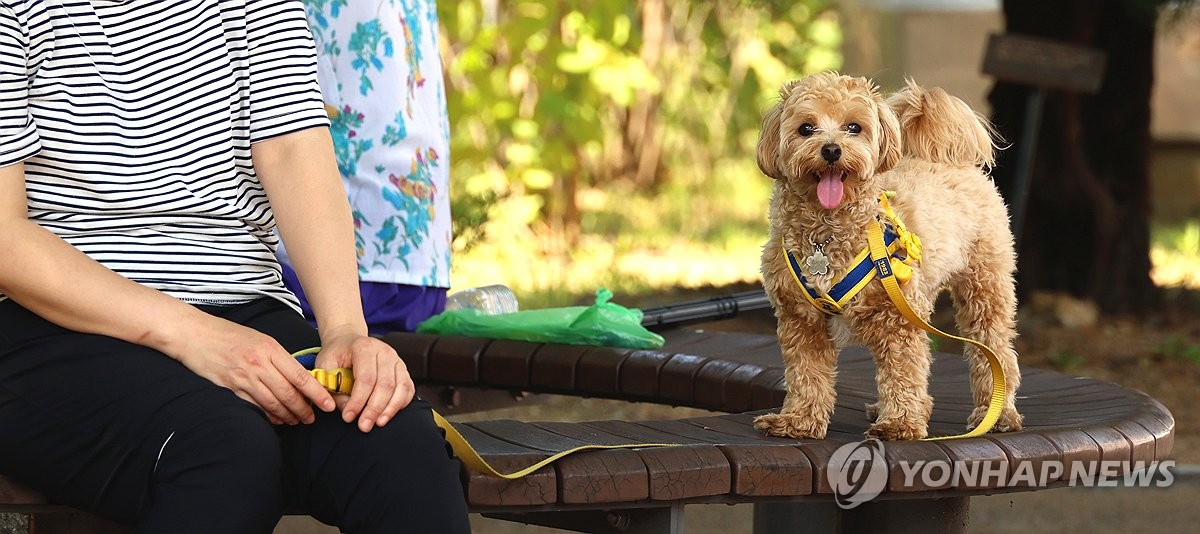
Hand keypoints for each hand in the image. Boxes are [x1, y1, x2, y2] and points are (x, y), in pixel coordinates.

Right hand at [171, 314, 335, 424]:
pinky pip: (254, 407)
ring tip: (296, 421)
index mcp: (270, 349)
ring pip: (273, 404)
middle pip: (289, 394)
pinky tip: (276, 420)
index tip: (328, 405)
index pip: (300, 377)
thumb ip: (278, 357)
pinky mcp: (229, 389)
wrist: (194, 334)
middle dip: (304, 410)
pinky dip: (268, 416)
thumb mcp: (260, 339)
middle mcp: (258, 364)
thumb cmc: (229, 334)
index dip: (317, 394)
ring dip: (288, 416)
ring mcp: (243, 378)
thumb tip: (298, 377)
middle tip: (312, 419)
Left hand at [314, 330, 413, 431]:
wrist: (348, 342)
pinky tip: (388, 415)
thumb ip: (333, 387)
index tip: (348, 417)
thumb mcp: (325, 366)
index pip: (365, 378)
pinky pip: (408, 389)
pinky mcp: (403, 369)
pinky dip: (400, 404)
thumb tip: (346, 409)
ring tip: (378, 423)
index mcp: (364, 347)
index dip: (358, 400)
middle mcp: (385, 352)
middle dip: (374, 409)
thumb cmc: (337, 355)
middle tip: (364, 426)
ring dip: (390, 409)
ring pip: (401, 387)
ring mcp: (397, 360)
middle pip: (385, 384)